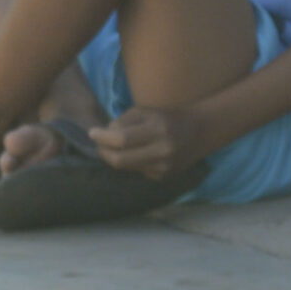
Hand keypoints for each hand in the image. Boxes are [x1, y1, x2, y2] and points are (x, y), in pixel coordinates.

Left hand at [90, 104, 208, 177]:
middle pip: (120, 160)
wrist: (198, 132)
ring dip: (114, 158)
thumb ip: (122, 122)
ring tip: (113, 147)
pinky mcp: (163, 177)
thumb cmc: (167, 117)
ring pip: (126, 168)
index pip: (121, 140)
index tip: (92, 133)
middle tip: (98, 144)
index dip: (102, 138)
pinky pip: (137, 171)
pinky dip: (130, 162)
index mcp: (157, 130)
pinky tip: (135, 154)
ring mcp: (163, 168)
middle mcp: (161, 151)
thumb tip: (103, 134)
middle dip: (104, 152)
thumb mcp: (145, 111)